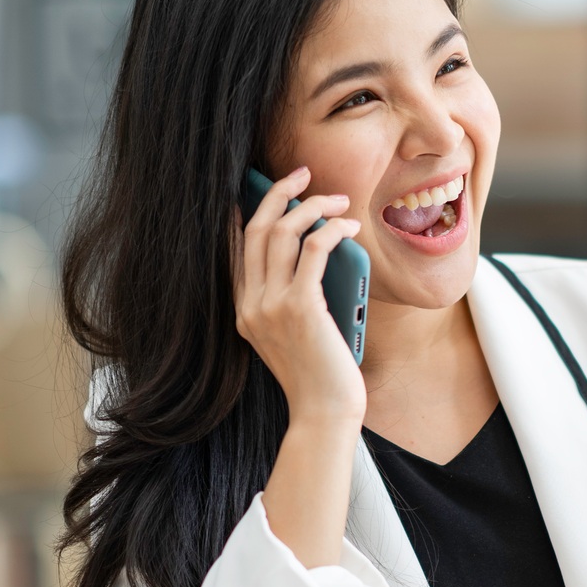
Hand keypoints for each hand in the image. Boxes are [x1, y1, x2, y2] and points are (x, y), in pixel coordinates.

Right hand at [234, 166, 366, 425]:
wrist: (324, 413)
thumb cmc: (321, 376)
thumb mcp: (298, 333)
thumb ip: (296, 298)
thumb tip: (318, 251)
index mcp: (244, 311)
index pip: (238, 248)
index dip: (251, 212)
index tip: (265, 188)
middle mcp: (250, 305)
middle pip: (256, 230)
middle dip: (278, 193)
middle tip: (302, 174)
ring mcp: (271, 306)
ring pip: (282, 232)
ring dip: (312, 206)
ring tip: (337, 199)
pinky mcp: (300, 307)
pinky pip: (313, 250)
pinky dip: (331, 230)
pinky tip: (348, 227)